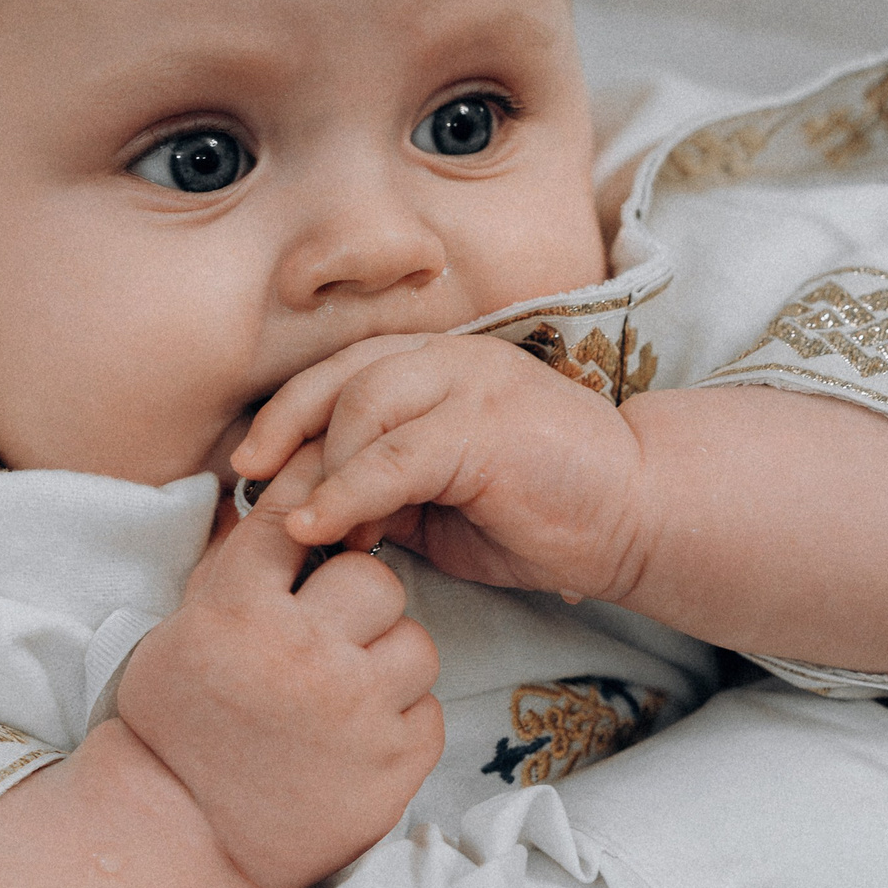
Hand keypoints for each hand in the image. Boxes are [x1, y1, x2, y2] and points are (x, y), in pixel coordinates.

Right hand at [116, 446, 443, 887]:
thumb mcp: (185, 626)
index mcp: (240, 611)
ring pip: (415, 644)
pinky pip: (430, 712)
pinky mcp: (393, 769)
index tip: (333, 505)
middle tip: (332, 633)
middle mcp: (302, 655)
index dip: (319, 503)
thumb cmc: (178, 722)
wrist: (181, 833)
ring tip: (345, 691)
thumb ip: (238, 561)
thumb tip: (283, 488)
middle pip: (378, 580)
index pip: (298, 519)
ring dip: (386, 662)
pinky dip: (399, 721)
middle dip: (359, 602)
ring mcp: (355, 715)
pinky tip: (356, 737)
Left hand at [234, 334, 658, 604]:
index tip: (252, 465)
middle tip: (249, 480)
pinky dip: (347, 493)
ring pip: (360, 406)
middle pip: (339, 375)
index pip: (345, 370)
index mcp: (441, 366)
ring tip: (305, 526)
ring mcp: (471, 384)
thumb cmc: (545, 511)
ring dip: (320, 469)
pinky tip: (323, 528)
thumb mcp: (443, 502)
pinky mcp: (484, 427)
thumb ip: (386, 491)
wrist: (638, 515)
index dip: (290, 412)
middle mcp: (452, 359)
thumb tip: (315, 509)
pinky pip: (393, 456)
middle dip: (283, 427)